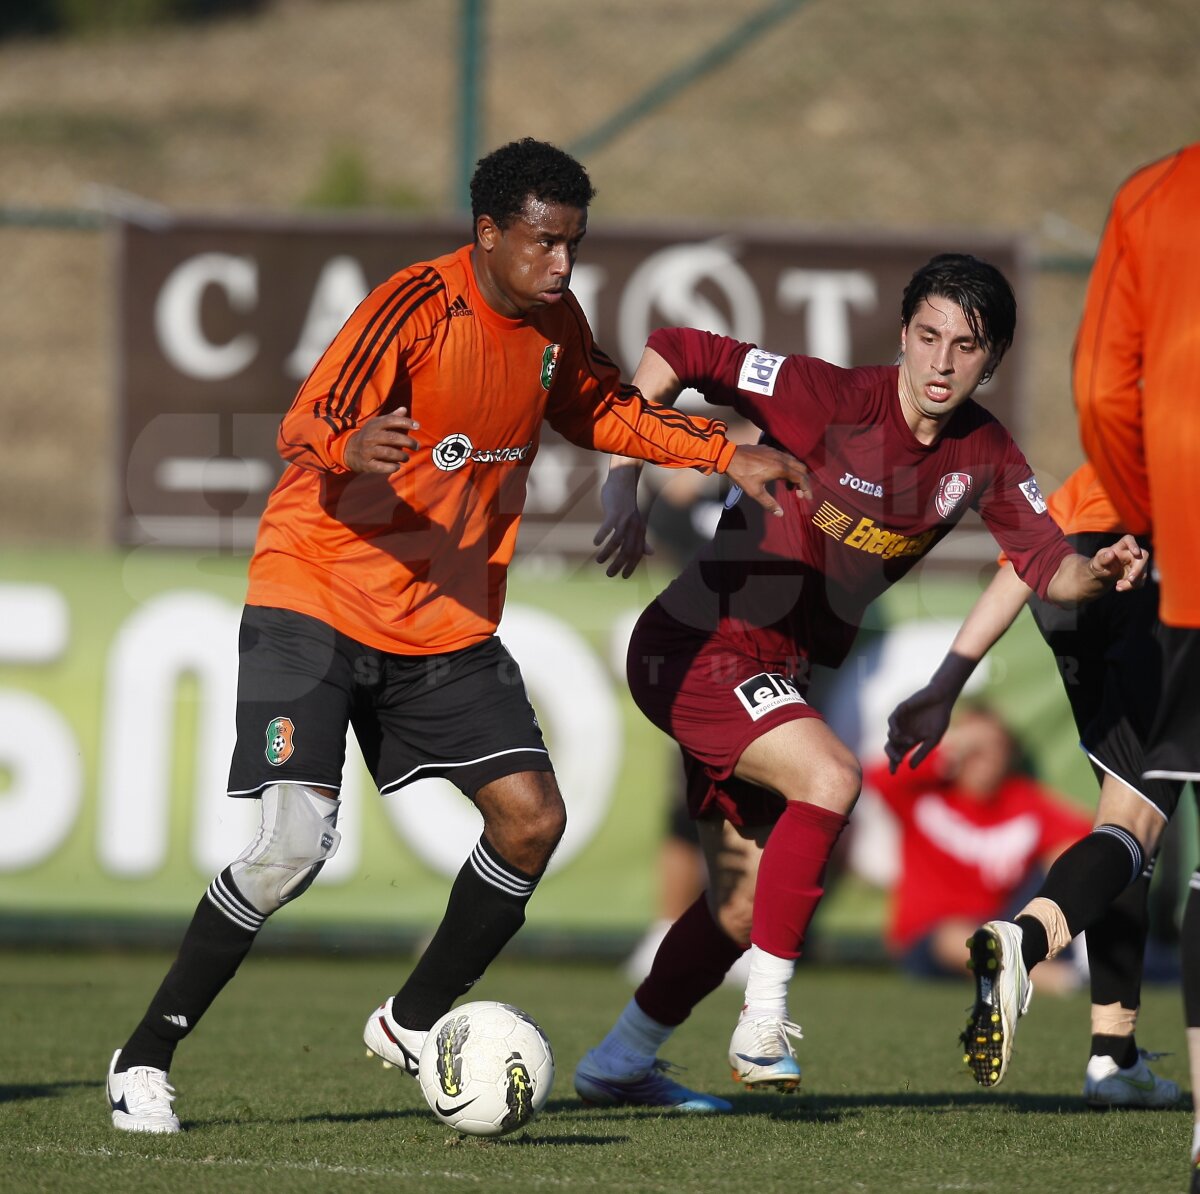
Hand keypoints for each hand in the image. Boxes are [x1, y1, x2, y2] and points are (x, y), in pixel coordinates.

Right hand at [343, 408, 420, 473]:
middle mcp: (370, 437)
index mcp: (374, 425)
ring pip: (389, 453)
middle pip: (392, 438)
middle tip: (417, 446)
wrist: (348, 449)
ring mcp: (368, 451)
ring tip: (407, 457)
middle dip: (408, 442)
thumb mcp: (376, 424)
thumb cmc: (369, 435)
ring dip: (401, 456)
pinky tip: (398, 466)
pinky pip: (382, 467)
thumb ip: (391, 417)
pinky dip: (392, 467)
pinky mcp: (367, 464)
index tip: (418, 426)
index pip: (391, 421)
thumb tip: (404, 409)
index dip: (406, 422)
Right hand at [593, 463, 654, 577]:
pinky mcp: (614, 512)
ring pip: (617, 541)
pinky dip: (602, 536)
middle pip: (627, 550)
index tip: (624, 576)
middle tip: (609, 574)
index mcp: (639, 530)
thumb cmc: (626, 504)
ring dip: (607, 553)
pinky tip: (596, 542)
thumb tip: (651, 553)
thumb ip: (642, 538)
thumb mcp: (636, 523)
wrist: (622, 482)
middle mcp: (634, 527)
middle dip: (619, 564)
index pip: (638, 553)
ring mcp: (624, 519)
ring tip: (599, 561)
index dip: (632, 566)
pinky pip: (608, 527)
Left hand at [724, 444, 811, 517]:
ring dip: (795, 474)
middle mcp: (781, 458)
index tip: (808, 498)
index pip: (801, 478)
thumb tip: (780, 514)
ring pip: (793, 462)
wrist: (729, 456)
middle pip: (801, 468)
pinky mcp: (769, 449)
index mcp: (780, 468)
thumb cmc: (742, 474)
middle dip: (803, 481)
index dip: (807, 488)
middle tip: (800, 493)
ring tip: (789, 488)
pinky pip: (785, 458)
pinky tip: (779, 476)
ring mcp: (775, 452)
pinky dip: (788, 467)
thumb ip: (769, 503)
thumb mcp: (755, 492)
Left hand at [884, 686, 954, 773]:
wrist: (942, 699)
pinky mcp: (900, 710)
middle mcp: (903, 731)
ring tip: (910, 741)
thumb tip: (910, 768)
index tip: (893, 773)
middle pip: (891, 746)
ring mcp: (901, 721)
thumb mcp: (933, 739)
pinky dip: (893, 728)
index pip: (899, 754)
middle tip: (897, 761)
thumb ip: (922, 753)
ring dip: (898, 741)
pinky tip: (898, 734)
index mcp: (910, 740)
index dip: (894, 763)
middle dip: (892, 755)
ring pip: (891, 735)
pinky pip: (892, 720)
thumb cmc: (939, 718)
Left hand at [1088, 533, 1148, 591]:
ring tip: (1118, 587)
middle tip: (1129, 580)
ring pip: (1143, 572)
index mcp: (1120, 547)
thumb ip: (1102, 559)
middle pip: (1142, 557)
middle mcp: (1131, 553)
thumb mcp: (1097, 563)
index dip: (1134, 544)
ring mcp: (1137, 563)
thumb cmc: (1099, 565)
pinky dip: (1132, 586)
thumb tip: (1111, 553)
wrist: (1102, 575)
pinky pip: (1141, 581)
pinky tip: (1120, 587)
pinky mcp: (1139, 573)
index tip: (1136, 553)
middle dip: (1138, 570)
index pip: (1128, 539)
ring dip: (1132, 582)